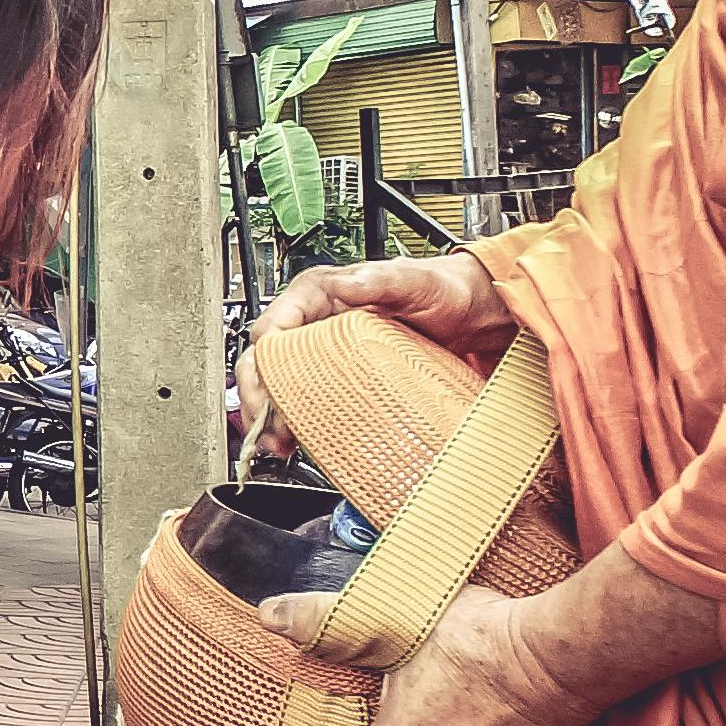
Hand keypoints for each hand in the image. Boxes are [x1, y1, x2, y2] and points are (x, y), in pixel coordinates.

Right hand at [243, 253, 511, 456]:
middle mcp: (312, 318)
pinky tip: (296, 440)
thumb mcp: (413, 281)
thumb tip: (346, 284)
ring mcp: (320, 346)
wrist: (465, 312)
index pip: (272, 326)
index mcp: (318, 292)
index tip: (268, 391)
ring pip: (276, 381)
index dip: (263, 361)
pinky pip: (300, 394)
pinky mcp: (333, 370)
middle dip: (259, 397)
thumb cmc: (439, 291)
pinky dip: (292, 418)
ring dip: (270, 415)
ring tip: (279, 445)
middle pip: (264, 360)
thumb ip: (380, 280)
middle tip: (269, 430)